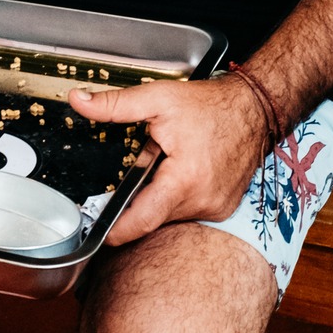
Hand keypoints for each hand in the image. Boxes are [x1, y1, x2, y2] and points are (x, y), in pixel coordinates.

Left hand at [70, 76, 267, 244]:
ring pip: (170, 213)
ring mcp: (216, 208)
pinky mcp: (223, 208)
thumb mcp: (157, 98)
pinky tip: (181, 171)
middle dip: (138, 196)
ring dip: (159, 194)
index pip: (142, 219)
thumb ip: (114, 104)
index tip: (98, 233)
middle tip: (141, 165)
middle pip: (153, 214)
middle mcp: (203, 201)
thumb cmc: (210, 105)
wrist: (254, 109)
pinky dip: (176, 196)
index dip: (117, 230)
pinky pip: (188, 210)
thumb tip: (78, 101)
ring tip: (166, 162)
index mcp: (184, 180)